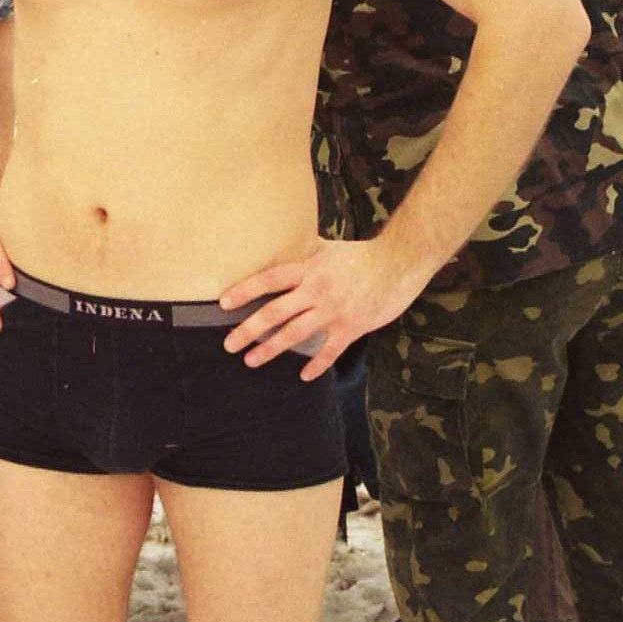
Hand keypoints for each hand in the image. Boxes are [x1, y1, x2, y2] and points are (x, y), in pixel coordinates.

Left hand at [219, 238, 426, 379]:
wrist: (399, 263)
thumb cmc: (362, 255)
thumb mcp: (328, 248)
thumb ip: (305, 253)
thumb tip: (285, 245)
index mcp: (308, 269)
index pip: (269, 280)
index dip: (245, 291)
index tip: (223, 303)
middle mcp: (316, 291)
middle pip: (275, 312)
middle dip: (249, 330)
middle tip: (229, 345)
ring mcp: (333, 311)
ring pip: (295, 334)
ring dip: (270, 350)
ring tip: (251, 361)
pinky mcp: (351, 326)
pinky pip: (329, 350)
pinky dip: (316, 365)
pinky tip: (304, 376)